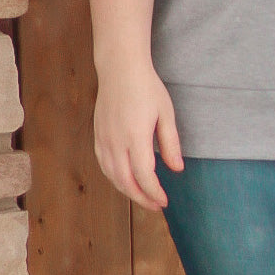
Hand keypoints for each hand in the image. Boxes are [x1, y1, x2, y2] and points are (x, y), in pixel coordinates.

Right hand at [93, 60, 182, 211]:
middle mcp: (116, 142)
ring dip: (127, 191)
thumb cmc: (147, 87)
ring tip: (143, 196)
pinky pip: (104, 165)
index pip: (144, 176)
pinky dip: (114, 178)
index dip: (154, 193)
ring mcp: (103, 140)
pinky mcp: (97, 136)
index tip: (165, 201)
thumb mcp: (166, 113)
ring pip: (112, 176)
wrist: (120, 68)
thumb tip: (177, 169)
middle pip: (126, 182)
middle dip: (142, 198)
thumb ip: (170, 143)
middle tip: (156, 206)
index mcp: (135, 137)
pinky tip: (125, 180)